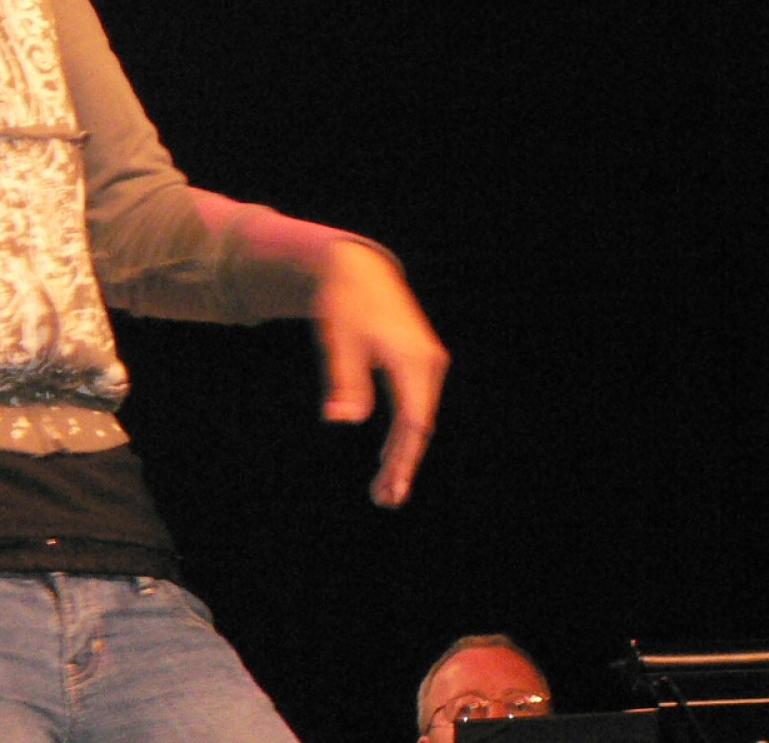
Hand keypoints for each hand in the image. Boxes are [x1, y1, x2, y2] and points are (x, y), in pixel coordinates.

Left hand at [311, 241, 448, 507]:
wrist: (356, 268)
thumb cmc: (343, 303)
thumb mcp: (339, 341)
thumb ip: (345, 380)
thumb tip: (343, 419)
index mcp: (413, 361)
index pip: (413, 423)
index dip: (403, 459)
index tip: (389, 488)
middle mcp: (429, 364)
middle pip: (420, 425)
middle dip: (403, 464)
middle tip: (385, 500)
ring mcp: (428, 362)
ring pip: (419, 418)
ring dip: (404, 453)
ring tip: (386, 489)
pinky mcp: (419, 360)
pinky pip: (416, 406)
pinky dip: (404, 433)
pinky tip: (388, 455)